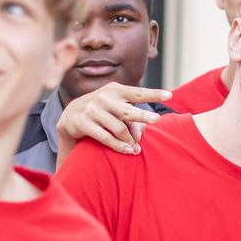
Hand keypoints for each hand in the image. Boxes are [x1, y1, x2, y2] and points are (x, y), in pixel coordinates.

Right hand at [57, 83, 171, 154]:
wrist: (71, 114)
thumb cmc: (103, 111)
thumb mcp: (116, 107)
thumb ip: (131, 116)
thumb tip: (144, 132)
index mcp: (116, 89)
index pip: (138, 92)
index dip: (153, 94)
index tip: (169, 95)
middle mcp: (104, 98)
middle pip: (128, 110)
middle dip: (143, 115)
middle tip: (157, 120)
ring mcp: (93, 110)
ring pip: (119, 128)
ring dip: (130, 140)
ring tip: (137, 149)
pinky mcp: (83, 123)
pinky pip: (105, 137)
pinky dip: (119, 146)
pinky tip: (128, 151)